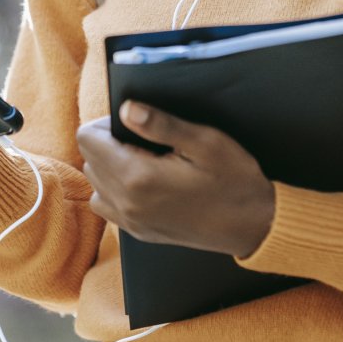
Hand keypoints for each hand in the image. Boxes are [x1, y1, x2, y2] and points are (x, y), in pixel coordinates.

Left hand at [76, 100, 276, 258]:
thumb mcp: (205, 141)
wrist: (254, 225)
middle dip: (108, 144)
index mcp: (138, 177)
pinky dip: (117, 190)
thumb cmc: (234, 180)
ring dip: (109, 168)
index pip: (87, 139)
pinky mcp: (139, 233)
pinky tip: (146, 182)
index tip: (133, 123)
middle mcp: (127, 204)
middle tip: (144, 140)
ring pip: (96, 185)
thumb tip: (126, 108)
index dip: (105, 123)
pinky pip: (109, 206)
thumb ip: (161, 124)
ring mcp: (132, 222)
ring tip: (144, 161)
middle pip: (88, 161)